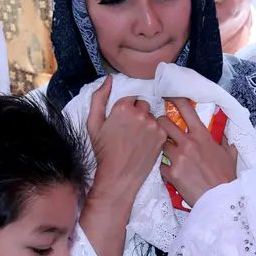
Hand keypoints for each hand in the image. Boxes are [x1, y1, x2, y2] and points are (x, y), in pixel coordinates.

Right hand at [85, 75, 164, 204]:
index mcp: (123, 107)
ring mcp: (153, 124)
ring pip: (152, 116)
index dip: (126, 109)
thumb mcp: (93, 123)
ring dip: (146, 123)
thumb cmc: (103, 151)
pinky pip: (160, 127)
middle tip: (130, 130)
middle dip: (138, 113)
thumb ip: (99, 97)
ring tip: (137, 139)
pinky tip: (145, 143)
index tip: (123, 121)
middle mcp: (141, 112)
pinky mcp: (162, 136)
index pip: (131, 97)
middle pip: (143, 104)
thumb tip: (109, 79)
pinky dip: (154, 133)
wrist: (118, 176)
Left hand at [158, 97, 237, 205]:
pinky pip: (160, 166)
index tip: (167, 95)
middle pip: (163, 123)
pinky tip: (169, 172)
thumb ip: (224, 141)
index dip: (174, 99)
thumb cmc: (226, 177)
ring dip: (160, 147)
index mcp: (202, 136)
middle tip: (159, 127)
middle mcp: (188, 143)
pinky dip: (162, 168)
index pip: (186, 109)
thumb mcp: (229, 154)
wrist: (221, 199)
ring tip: (165, 153)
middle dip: (159, 123)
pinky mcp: (171, 173)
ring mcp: (178, 158)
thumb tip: (225, 132)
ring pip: (159, 144)